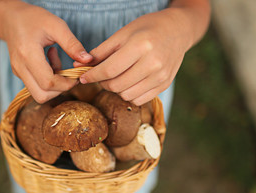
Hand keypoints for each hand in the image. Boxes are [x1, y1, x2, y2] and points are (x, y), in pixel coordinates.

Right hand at [2, 1, 92, 102]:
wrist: (11, 18)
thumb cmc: (34, 18)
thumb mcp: (56, 26)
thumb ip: (72, 44)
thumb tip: (88, 60)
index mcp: (28, 54)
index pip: (48, 83)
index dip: (66, 84)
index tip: (76, 75)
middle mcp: (20, 67)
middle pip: (42, 95)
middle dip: (60, 89)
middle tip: (68, 72)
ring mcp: (18, 72)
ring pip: (39, 94)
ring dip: (53, 86)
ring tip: (56, 64)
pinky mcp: (20, 74)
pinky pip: (35, 86)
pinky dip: (47, 80)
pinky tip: (49, 62)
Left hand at [74, 8, 194, 105]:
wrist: (177, 30)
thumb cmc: (147, 29)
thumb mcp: (122, 34)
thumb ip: (100, 52)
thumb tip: (78, 65)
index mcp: (141, 46)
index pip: (109, 69)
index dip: (92, 76)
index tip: (82, 77)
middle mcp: (153, 63)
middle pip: (116, 85)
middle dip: (103, 82)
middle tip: (101, 75)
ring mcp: (160, 76)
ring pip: (126, 95)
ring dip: (116, 89)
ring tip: (117, 76)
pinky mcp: (164, 84)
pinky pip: (139, 100)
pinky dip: (129, 94)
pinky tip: (129, 82)